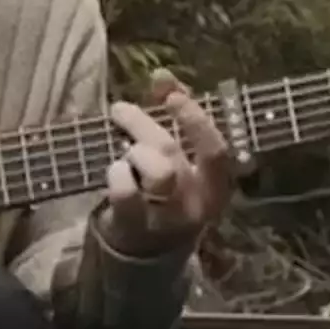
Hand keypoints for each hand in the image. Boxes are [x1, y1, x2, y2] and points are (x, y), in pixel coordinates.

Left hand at [101, 70, 233, 257]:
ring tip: (123, 151)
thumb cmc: (167, 192)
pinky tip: (114, 170)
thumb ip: (176, 115)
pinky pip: (127, 195)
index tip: (171, 96)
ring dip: (134, 151)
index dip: (194, 118)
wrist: (150, 253)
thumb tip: (162, 75)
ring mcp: (167, 219)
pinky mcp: (136, 228)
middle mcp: (196, 203)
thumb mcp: (181, 157)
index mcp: (215, 185)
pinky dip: (117, 175)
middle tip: (120, 110)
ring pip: (157, 173)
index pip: (215, 148)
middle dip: (143, 125)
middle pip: (172, 153)